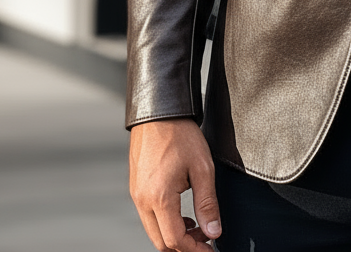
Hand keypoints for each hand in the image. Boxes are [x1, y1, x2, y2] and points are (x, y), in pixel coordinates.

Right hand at [129, 118, 221, 251]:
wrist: (159, 113)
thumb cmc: (180, 135)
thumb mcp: (202, 168)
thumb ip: (208, 203)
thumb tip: (214, 231)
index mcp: (159, 198)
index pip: (175, 240)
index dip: (194, 249)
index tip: (210, 249)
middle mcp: (143, 201)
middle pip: (160, 242)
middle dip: (184, 247)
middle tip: (205, 240)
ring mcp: (136, 195)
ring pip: (153, 230)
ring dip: (174, 235)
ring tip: (197, 225)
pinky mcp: (136, 188)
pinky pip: (148, 217)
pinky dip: (165, 222)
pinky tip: (182, 213)